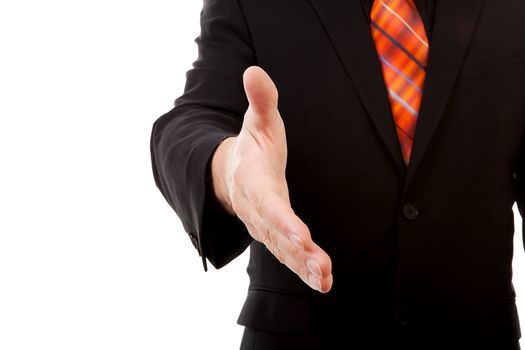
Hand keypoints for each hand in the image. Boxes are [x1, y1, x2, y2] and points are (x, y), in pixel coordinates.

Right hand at [211, 66, 332, 292]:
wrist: (233, 173)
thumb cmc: (252, 147)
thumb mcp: (258, 120)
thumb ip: (261, 100)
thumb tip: (253, 70)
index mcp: (254, 182)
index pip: (269, 204)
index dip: (284, 220)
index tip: (302, 235)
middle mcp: (258, 209)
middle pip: (278, 234)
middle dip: (299, 252)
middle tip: (321, 269)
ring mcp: (265, 226)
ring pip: (283, 251)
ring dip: (304, 267)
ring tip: (325, 281)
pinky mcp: (275, 235)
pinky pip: (288, 255)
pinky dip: (303, 268)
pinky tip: (323, 280)